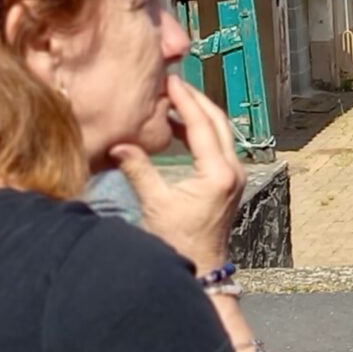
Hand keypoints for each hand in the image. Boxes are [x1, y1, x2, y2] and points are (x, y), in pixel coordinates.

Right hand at [113, 77, 246, 273]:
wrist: (202, 270)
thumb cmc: (179, 243)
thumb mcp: (155, 204)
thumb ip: (138, 169)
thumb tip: (118, 143)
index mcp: (218, 173)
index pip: (202, 124)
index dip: (185, 99)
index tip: (169, 81)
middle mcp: (233, 170)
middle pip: (218, 121)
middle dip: (196, 99)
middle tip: (172, 83)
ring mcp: (234, 175)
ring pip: (220, 131)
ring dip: (199, 113)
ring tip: (172, 99)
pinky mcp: (229, 181)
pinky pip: (217, 145)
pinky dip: (200, 130)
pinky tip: (178, 127)